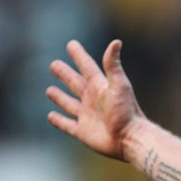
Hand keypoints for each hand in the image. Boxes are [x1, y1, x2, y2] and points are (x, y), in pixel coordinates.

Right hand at [46, 39, 143, 159]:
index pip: (87, 67)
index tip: (71, 44)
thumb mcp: (119, 85)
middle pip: (75, 83)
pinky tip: (50, 116)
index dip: (79, 56)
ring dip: (59, 97)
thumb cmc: (126, 111)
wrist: (131, 139)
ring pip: (69, 104)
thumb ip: (113, 65)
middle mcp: (93, 100)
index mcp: (100, 87)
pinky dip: (58, 121)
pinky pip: (67, 125)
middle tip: (54, 64)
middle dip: (65, 74)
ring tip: (49, 90)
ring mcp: (87, 116)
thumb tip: (116, 41)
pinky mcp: (83, 132)